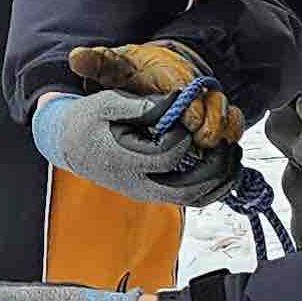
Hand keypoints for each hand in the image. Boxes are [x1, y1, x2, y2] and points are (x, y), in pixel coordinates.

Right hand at [33, 47, 244, 203]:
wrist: (68, 144)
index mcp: (126, 162)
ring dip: (220, 180)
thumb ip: (142, 105)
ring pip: (193, 199)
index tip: (185, 119)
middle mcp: (138, 185)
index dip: (184, 136)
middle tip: (228, 144)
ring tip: (233, 154)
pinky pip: (190, 198)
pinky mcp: (154, 192)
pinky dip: (213, 187)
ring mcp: (147, 192)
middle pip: (188, 188)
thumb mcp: (107, 104)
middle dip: (215, 167)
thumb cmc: (87, 120)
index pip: (168, 156)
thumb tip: (176, 102)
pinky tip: (225, 167)